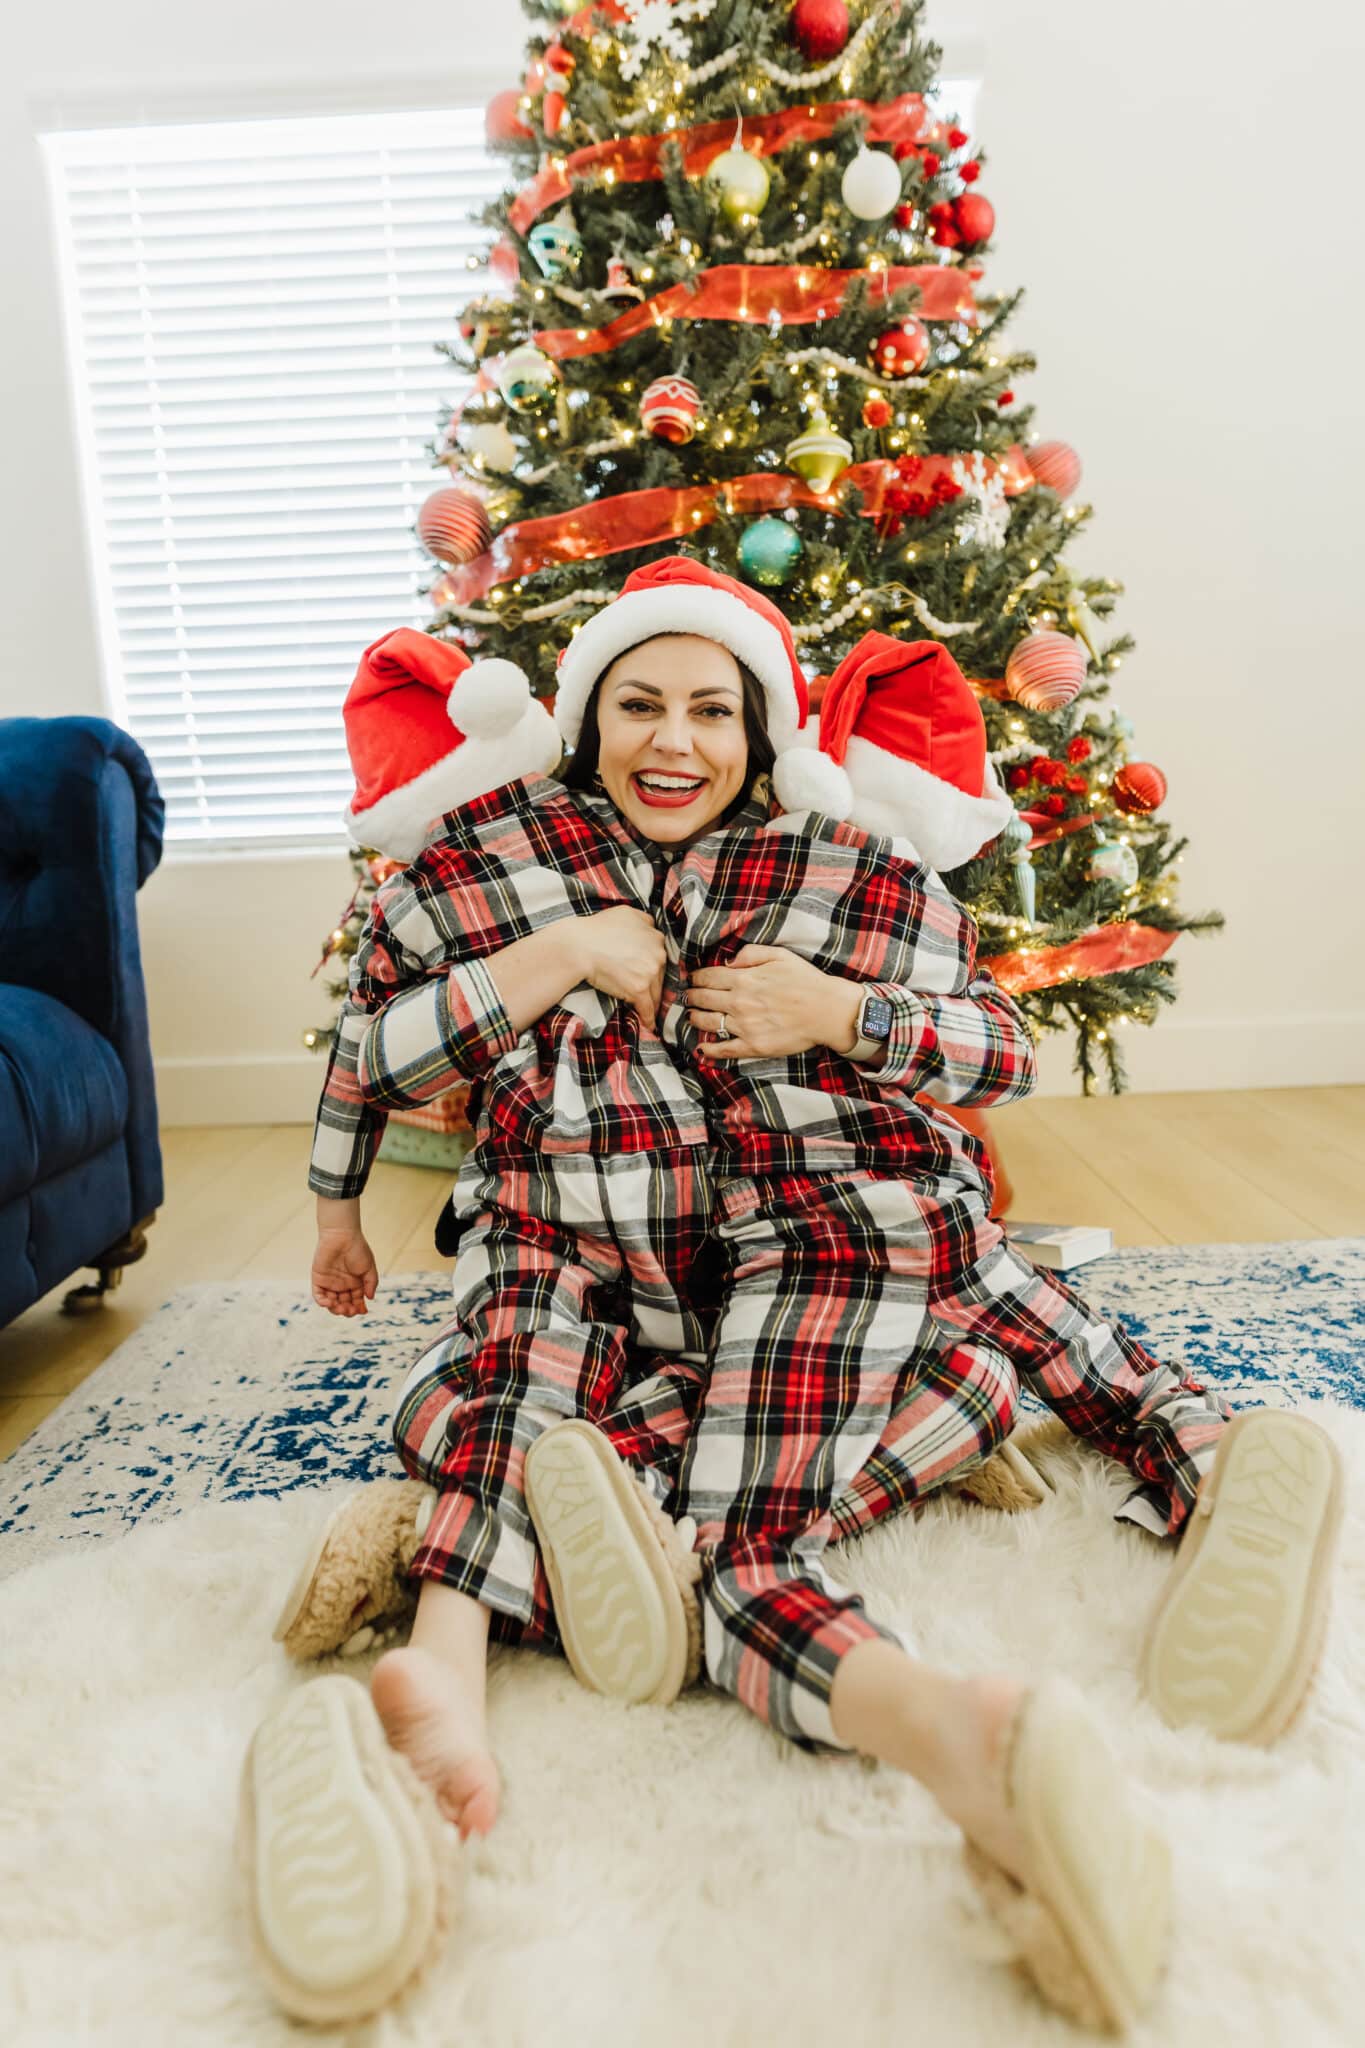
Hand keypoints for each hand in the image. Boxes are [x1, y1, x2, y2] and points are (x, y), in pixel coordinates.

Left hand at [312, 1229, 378, 1316]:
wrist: (342, 1235)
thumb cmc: (357, 1248)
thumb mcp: (369, 1267)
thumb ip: (371, 1283)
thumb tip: (370, 1298)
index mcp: (355, 1282)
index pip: (356, 1300)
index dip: (359, 1308)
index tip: (363, 1311)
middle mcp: (342, 1284)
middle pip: (344, 1304)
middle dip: (348, 1310)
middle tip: (351, 1310)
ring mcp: (330, 1283)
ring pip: (331, 1303)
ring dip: (336, 1309)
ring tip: (342, 1308)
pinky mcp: (318, 1279)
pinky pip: (319, 1295)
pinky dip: (323, 1302)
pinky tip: (330, 1304)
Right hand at [580, 906, 666, 1027]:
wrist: (579, 946)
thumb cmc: (596, 929)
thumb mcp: (625, 913)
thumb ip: (642, 920)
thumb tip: (650, 926)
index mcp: (655, 935)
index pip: (659, 955)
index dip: (652, 966)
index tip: (648, 975)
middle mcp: (657, 952)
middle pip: (660, 975)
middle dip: (654, 984)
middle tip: (647, 995)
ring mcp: (650, 971)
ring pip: (656, 992)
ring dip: (652, 1003)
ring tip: (649, 1013)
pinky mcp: (640, 989)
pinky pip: (648, 1007)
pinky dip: (648, 1018)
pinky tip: (649, 1025)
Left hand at [687, 945, 859, 1059]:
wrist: (827, 1010)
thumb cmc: (806, 981)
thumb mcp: (780, 955)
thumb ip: (751, 954)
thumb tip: (728, 961)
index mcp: (744, 979)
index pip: (708, 978)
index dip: (696, 978)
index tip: (692, 979)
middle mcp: (739, 1002)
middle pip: (703, 999)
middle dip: (691, 997)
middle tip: (687, 997)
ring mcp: (745, 1026)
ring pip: (708, 1023)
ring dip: (694, 1019)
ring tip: (691, 1017)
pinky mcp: (754, 1046)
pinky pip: (725, 1049)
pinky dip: (710, 1050)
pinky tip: (702, 1049)